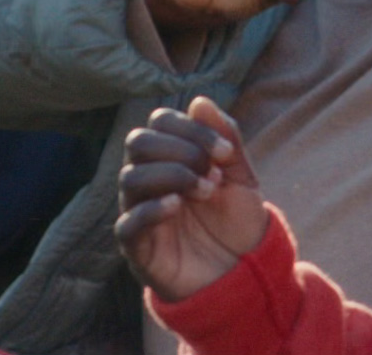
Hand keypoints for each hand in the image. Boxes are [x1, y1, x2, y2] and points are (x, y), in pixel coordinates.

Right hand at [116, 97, 268, 301]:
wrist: (243, 271)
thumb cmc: (237, 219)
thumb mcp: (242, 174)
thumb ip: (226, 137)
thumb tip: (200, 101)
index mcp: (171, 156)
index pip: (161, 121)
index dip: (192, 128)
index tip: (225, 152)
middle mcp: (149, 178)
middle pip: (138, 141)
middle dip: (180, 149)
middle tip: (211, 172)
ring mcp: (140, 210)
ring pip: (130, 177)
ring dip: (172, 176)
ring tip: (205, 191)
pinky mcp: (138, 246)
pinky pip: (128, 223)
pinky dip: (152, 208)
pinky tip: (178, 206)